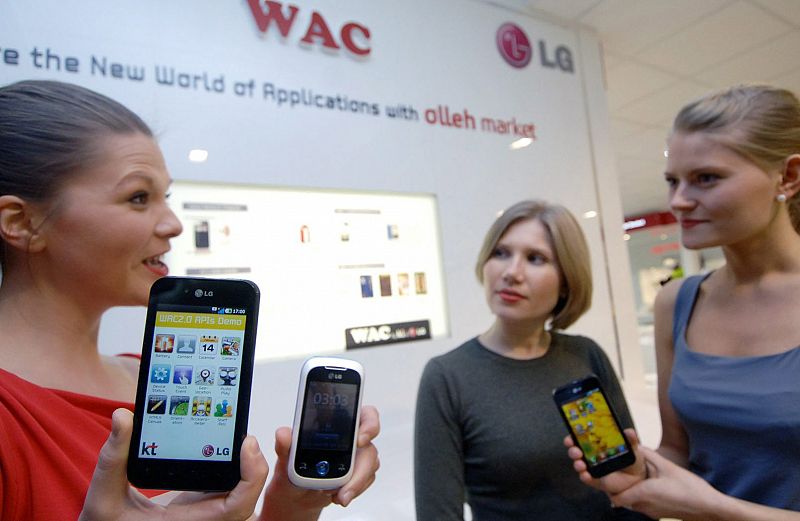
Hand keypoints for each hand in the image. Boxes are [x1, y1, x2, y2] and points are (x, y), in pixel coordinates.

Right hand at [79, 408, 267, 520]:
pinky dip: (230, 467)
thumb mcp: (103, 496)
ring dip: (244, 467)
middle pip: (244, 499)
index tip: (248, 445)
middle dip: (254, 468)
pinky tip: (221, 442)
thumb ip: (113, 457)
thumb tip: (123, 417)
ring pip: (237, 494)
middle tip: (246, 437)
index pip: (235, 508)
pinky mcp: (197, 505)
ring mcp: (201, 513)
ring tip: (237, 434)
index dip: (251, 478)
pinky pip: (223, 489)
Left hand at [260, 405, 380, 519]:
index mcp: (338, 423)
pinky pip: (366, 480)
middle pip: (369, 446)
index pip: (364, 414)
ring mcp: (358, 456)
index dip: (369, 424)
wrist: (297, 494)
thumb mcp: (285, 458)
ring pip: (370, 466)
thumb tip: (283, 434)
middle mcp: (352, 438)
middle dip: (360, 470)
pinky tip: (337, 495)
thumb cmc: (294, 470)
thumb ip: (285, 445)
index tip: (359, 440)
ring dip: (355, 484)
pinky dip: (353, 490)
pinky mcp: (360, 473)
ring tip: (338, 495)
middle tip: (344, 488)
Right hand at [564, 428, 647, 494]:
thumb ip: (630, 439)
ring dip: (577, 464)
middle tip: (576, 450)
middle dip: (572, 450)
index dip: (573, 435)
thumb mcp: (631, 447)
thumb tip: (629, 432)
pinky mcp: (596, 480)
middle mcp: (589, 455)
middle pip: (575, 451)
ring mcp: (591, 468)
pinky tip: (586, 475)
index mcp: (595, 443)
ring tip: (581, 464)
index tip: (571, 434)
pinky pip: (587, 479)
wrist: (636, 476)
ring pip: (579, 465)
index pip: (580, 437)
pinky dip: (584, 477)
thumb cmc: (629, 457)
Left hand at [609, 446, 719, 520]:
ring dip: (628, 492)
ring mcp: (652, 513)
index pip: (615, 496)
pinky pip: (642, 506)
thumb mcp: (668, 467)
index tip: (604, 477)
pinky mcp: (659, 515)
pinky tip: (647, 486)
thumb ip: (649, 455)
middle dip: (616, 488)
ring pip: (631, 503)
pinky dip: (639, 497)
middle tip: (616, 475)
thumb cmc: (690, 488)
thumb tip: (636, 445)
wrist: (710, 509)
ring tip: (632, 479)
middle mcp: (644, 506)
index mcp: (643, 493)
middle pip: (621, 500)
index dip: (607, 488)